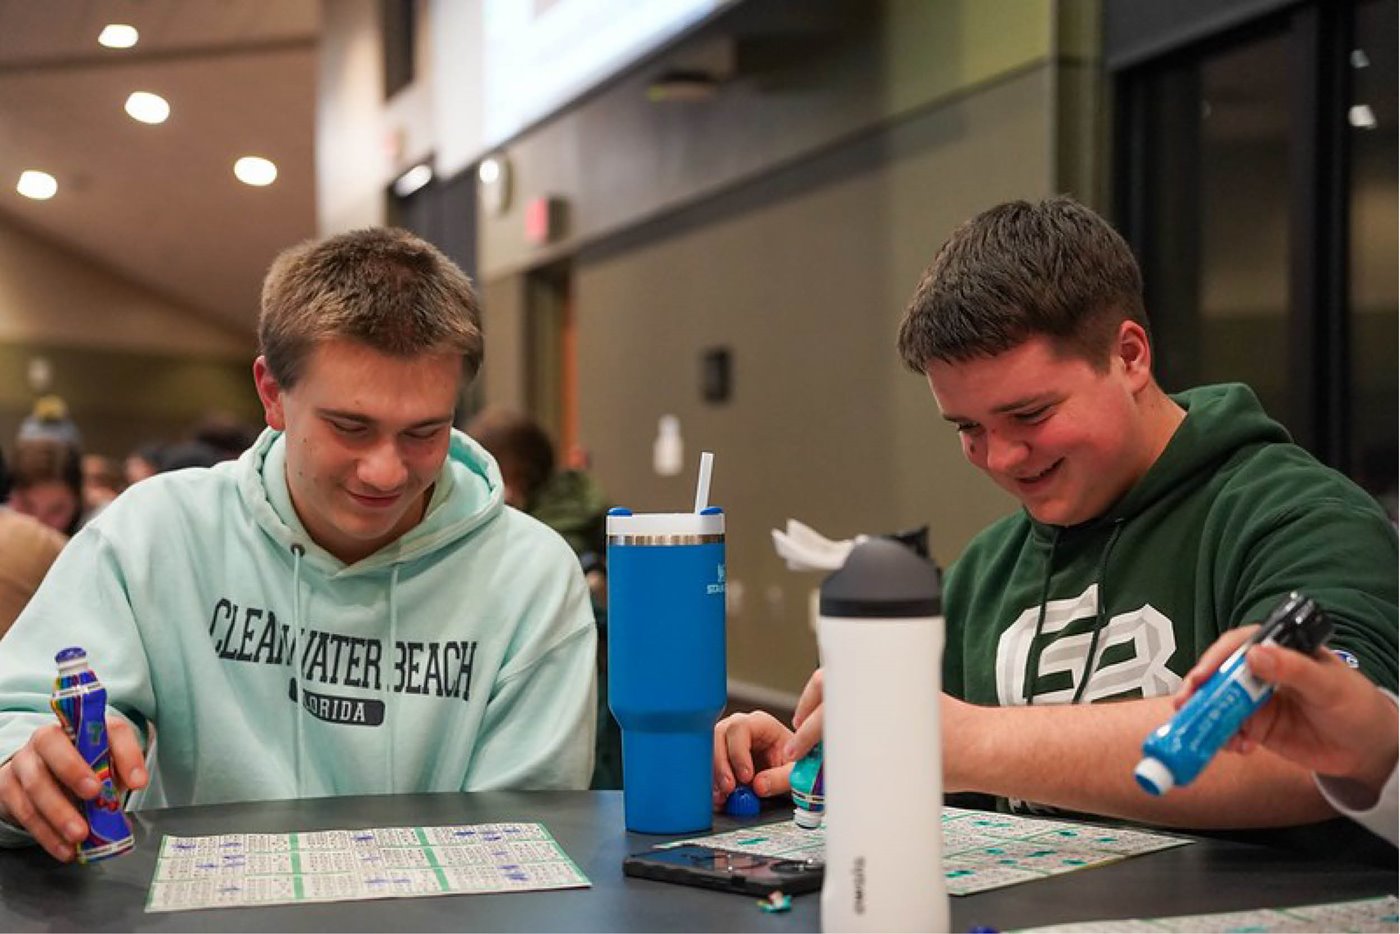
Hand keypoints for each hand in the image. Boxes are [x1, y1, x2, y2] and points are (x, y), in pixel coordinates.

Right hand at [0, 716, 147, 861]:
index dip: (126, 754)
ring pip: (36, 783)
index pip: (109, 729)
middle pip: (53, 744)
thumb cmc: (83, 768)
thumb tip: (127, 799)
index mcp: (84, 727)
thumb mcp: (106, 768)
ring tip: (80, 835)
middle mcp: (48, 737)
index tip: (138, 783)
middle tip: (94, 794)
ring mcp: (24, 761)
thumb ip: (117, 776)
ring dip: (59, 812)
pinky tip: (65, 849)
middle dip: (74, 769)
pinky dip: (47, 834)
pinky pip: (25, 811)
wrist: (38, 775)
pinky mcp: (7, 787)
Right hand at [712, 711, 791, 807]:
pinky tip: (719, 799)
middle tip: (729, 788)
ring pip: (708, 750)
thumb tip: (759, 785)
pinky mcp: (721, 759)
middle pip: (718, 736)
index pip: (740, 727)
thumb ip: (780, 777)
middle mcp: (740, 729)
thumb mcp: (795, 771)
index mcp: (761, 724)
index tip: (746, 776)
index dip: (738, 752)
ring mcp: (728, 742)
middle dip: (720, 764)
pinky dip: (712, 784)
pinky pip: (708, 766)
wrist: (795, 772)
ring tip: (723, 797)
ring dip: (713, 775)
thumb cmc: (795, 763)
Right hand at [1177, 627, 1397, 797]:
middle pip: (1220, 674)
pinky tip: (1236, 747)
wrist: (1368, 748)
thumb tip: (1256, 655)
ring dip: (1206, 716)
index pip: (1239, 646)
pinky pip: (1229, 729)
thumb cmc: (1356, 705)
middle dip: (1199, 689)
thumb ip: (1294, 669)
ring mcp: (1256, 700)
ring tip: (1204, 732)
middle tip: (1185, 704)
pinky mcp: (1256, 727)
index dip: (1216, 659)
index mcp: (1278, 650)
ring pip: (1219, 703)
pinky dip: (1224, 739)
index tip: (1202, 676)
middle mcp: (1261, 672)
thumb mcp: (1329, 685)